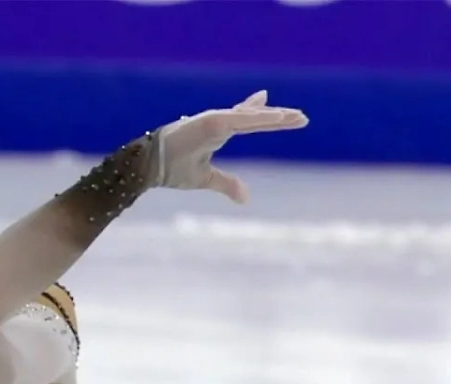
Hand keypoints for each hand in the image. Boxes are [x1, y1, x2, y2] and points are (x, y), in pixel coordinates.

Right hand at [155, 90, 307, 203]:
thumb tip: (246, 199)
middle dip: (278, 117)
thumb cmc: (171, 168)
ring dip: (273, 116)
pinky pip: (239, 119)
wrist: (147, 167)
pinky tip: (276, 117)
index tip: (287, 117)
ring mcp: (214, 120)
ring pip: (250, 117)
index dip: (267, 119)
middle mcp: (217, 122)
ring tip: (297, 117)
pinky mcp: (210, 122)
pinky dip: (258, 117)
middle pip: (254, 117)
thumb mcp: (205, 179)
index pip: (247, 122)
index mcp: (217, 132)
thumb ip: (226, 184)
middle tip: (302, 117)